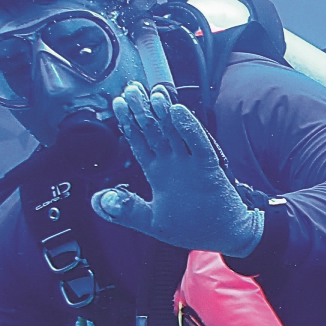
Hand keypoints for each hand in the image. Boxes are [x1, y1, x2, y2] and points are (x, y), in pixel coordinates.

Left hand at [92, 84, 264, 256]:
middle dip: (142, 110)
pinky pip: (198, 144)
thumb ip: (125, 210)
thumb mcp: (151, 221)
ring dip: (163, 113)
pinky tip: (177, 112)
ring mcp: (191, 163)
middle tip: (132, 90)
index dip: (127, 122)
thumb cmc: (192, 228)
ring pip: (175, 132)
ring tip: (153, 95)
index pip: (139, 141)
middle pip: (154, 131)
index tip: (118, 104)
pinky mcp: (209, 167)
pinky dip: (188, 128)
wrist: (226, 235)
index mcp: (158, 172)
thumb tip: (99, 200)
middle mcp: (173, 163)